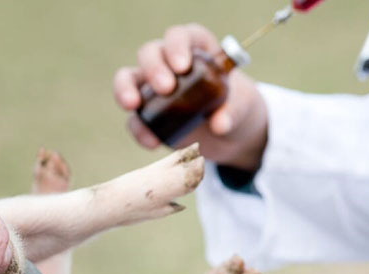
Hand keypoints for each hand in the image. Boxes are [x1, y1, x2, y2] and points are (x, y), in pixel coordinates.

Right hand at [113, 23, 267, 171]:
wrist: (230, 134)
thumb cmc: (236, 107)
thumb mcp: (242, 107)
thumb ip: (234, 112)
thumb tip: (220, 125)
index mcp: (195, 50)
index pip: (180, 36)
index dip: (177, 45)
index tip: (182, 66)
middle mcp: (168, 63)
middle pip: (150, 52)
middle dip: (153, 68)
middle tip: (166, 88)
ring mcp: (152, 88)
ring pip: (128, 78)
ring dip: (125, 89)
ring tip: (132, 105)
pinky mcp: (147, 115)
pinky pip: (134, 118)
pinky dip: (138, 129)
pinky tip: (151, 141)